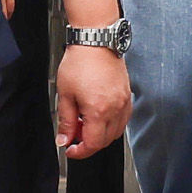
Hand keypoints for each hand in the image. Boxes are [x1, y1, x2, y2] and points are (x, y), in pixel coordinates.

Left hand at [55, 44, 131, 158]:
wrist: (96, 41)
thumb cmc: (80, 62)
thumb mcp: (65, 94)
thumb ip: (65, 120)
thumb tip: (64, 138)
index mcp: (99, 110)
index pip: (93, 144)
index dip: (80, 151)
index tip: (71, 150)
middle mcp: (115, 108)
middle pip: (105, 141)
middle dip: (89, 143)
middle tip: (74, 134)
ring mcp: (124, 102)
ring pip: (116, 132)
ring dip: (100, 134)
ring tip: (84, 122)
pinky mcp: (127, 95)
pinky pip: (123, 119)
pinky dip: (111, 124)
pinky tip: (98, 115)